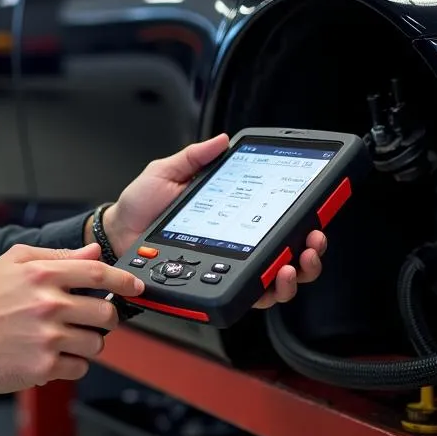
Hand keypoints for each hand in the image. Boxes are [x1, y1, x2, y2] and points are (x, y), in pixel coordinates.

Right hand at [0, 243, 143, 393]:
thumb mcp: (10, 263)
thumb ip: (54, 255)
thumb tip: (91, 253)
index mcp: (41, 275)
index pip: (98, 275)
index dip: (123, 281)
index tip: (135, 287)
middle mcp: (47, 304)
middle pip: (105, 313)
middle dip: (106, 318)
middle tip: (94, 319)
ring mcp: (47, 338)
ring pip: (95, 344)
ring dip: (88, 343)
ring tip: (66, 339)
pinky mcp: (42, 367)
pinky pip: (78, 368)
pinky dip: (72, 365)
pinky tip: (53, 356)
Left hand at [101, 134, 327, 308]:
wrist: (118, 234)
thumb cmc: (140, 205)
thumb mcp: (167, 172)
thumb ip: (195, 157)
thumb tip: (222, 140)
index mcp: (233, 213)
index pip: (277, 218)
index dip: (303, 217)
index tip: (318, 210)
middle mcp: (238, 242)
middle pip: (289, 253)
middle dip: (312, 251)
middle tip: (313, 241)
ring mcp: (229, 266)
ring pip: (277, 279)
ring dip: (297, 273)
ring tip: (295, 262)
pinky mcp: (215, 285)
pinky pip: (250, 295)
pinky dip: (268, 291)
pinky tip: (272, 278)